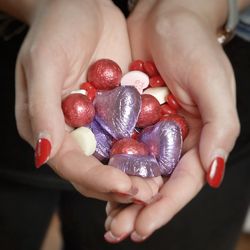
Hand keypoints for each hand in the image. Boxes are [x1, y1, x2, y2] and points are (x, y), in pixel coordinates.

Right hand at [14, 0, 158, 202]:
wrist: (81, 5)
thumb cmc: (56, 29)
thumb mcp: (44, 63)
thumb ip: (42, 110)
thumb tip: (42, 154)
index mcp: (47, 125)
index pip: (68, 162)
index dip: (95, 178)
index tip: (124, 186)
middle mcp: (70, 130)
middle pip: (92, 168)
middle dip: (119, 184)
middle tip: (148, 194)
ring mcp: (93, 123)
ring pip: (112, 159)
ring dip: (134, 174)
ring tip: (158, 186)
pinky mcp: (114, 111)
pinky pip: (128, 137)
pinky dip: (143, 151)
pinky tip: (161, 160)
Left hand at [104, 0, 239, 241]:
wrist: (165, 16)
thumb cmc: (193, 46)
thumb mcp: (213, 84)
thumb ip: (219, 129)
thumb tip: (214, 175)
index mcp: (197, 136)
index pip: (183, 181)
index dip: (164, 207)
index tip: (143, 227)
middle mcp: (173, 138)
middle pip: (156, 183)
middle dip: (138, 209)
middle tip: (118, 231)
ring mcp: (149, 129)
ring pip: (135, 171)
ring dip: (120, 196)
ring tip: (107, 220)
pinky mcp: (129, 116)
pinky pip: (118, 147)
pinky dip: (109, 167)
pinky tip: (98, 184)